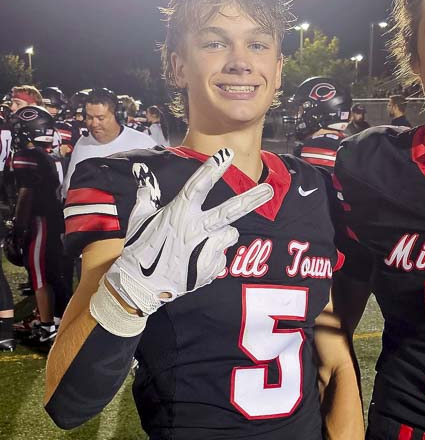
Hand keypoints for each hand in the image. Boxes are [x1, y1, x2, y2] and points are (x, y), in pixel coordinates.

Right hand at [104, 148, 273, 314]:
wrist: (141, 286)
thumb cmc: (140, 249)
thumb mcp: (139, 219)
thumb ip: (147, 195)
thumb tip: (143, 174)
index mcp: (179, 213)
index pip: (199, 186)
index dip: (213, 169)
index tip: (227, 153)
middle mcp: (195, 229)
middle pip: (229, 211)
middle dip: (251, 199)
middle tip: (269, 190)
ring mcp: (205, 249)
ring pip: (229, 233)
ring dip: (221, 235)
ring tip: (198, 245)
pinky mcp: (212, 266)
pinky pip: (221, 254)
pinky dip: (212, 255)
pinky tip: (195, 261)